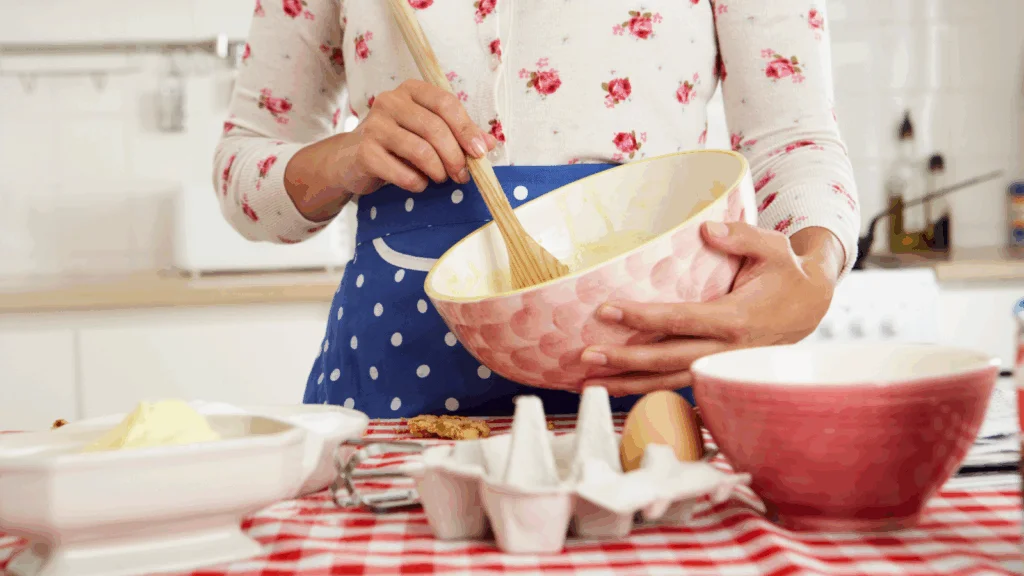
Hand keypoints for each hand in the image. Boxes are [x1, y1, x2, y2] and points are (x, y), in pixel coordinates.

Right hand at [284, 79, 497, 219]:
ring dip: (438, 171)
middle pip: (434, 128)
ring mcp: (374, 125)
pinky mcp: (365, 152)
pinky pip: (402, 172)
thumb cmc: (397, 144)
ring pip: (420, 150)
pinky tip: (417, 183)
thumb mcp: (428, 134)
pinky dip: (417, 183)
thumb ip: (459, 135)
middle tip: (462, 175)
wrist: (352, 160)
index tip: (480, 153)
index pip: (446, 103)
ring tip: (440, 178)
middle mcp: (390, 101)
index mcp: (411, 90)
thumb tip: (489, 144)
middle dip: (455, 156)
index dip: (467, 129)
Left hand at [579, 222, 843, 396]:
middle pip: (668, 360)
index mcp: (737, 319)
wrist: (813, 305)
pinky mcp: (717, 370)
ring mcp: (722, 365)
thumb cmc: (787, 272)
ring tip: (590, 382)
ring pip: (670, 380)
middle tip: (586, 356)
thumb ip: (740, 236)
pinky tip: (618, 385)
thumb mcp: (773, 246)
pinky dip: (647, 387)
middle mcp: (726, 349)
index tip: (606, 310)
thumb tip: (706, 229)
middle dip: (625, 360)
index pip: (681, 320)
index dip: (642, 318)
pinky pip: (678, 383)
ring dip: (629, 383)